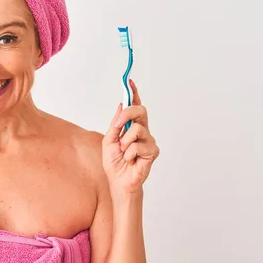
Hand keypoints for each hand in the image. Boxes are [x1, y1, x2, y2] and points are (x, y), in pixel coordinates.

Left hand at [102, 79, 159, 194]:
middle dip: (127, 113)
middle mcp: (142, 131)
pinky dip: (129, 153)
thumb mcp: (109, 140)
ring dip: (125, 142)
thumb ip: (115, 123)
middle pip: (141, 110)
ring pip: (137, 129)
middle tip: (118, 124)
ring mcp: (149, 140)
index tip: (129, 81)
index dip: (133, 93)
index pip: (135, 106)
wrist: (119, 181)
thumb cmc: (115, 163)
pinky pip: (138, 145)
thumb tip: (120, 105)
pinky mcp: (153, 151)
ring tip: (124, 152)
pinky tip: (131, 160)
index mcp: (131, 126)